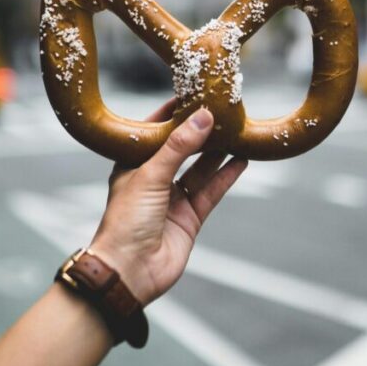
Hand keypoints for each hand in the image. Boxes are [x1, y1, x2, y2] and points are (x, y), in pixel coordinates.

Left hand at [89, 100, 246, 304]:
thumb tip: (203, 117)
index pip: (155, 131)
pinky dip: (226, 176)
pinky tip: (241, 160)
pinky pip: (211, 191)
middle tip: (224, 111)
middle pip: (182, 149)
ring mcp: (172, 199)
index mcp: (132, 164)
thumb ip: (178, 146)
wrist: (128, 272)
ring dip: (218, 152)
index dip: (174, 113)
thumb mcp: (150, 175)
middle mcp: (153, 179)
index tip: (194, 94)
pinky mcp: (189, 217)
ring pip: (200, 169)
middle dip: (201, 132)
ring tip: (238, 131)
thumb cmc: (125, 221)